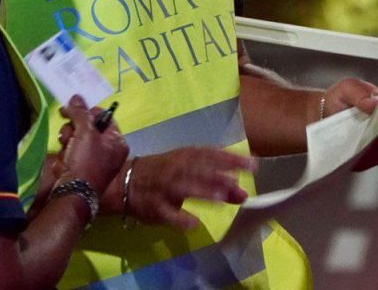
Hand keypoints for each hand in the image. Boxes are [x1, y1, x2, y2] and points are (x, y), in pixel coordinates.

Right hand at [56, 96, 128, 192]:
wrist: (72, 194)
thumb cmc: (85, 161)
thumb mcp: (85, 133)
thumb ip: (80, 113)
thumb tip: (76, 96)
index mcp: (117, 141)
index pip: (104, 116)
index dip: (87, 111)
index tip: (72, 109)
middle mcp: (109, 151)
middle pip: (88, 127)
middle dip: (74, 128)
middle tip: (68, 133)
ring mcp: (95, 161)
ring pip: (76, 139)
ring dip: (67, 141)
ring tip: (64, 147)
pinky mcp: (81, 169)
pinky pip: (71, 153)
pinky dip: (65, 154)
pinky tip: (62, 159)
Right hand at [119, 148, 256, 230]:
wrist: (125, 181)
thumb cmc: (164, 173)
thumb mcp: (188, 171)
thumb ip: (217, 183)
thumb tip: (243, 192)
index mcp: (185, 156)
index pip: (210, 154)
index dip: (231, 158)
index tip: (252, 164)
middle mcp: (175, 169)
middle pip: (199, 170)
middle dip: (219, 176)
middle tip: (239, 183)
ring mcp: (164, 188)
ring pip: (184, 188)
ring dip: (202, 192)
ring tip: (221, 198)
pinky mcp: (155, 207)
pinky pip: (168, 213)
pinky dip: (180, 218)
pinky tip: (194, 223)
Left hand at [323, 77, 377, 171]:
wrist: (326, 116)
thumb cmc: (340, 99)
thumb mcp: (346, 88)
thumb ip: (359, 92)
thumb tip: (374, 103)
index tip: (370, 116)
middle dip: (372, 132)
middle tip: (356, 132)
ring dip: (365, 146)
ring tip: (349, 142)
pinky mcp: (373, 157)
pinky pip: (370, 160)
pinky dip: (360, 157)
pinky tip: (349, 153)